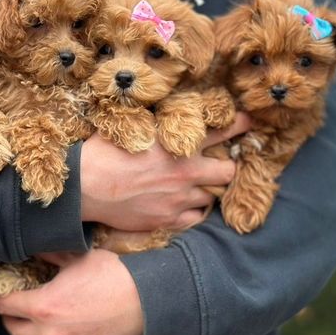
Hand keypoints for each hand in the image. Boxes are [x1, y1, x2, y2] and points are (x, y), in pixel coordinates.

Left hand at [0, 251, 143, 334]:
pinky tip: (74, 323)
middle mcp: (51, 333)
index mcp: (43, 306)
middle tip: (11, 304)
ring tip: (48, 311)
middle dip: (9, 317)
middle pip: (16, 330)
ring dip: (38, 328)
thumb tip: (34, 247)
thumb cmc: (114, 276)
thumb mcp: (79, 257)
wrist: (150, 303)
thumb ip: (51, 255)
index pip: (3, 305)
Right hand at [79, 113, 251, 230]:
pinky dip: (192, 212)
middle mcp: (186, 172)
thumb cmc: (103, 152)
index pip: (222, 132)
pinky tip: (183, 207)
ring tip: (194, 188)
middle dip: (226, 168)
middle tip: (219, 166)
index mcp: (179, 144)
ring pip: (210, 197)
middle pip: (228, 173)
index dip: (240, 126)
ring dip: (206, 191)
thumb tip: (166, 114)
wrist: (85, 186)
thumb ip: (158, 124)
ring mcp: (179, 199)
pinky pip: (195, 219)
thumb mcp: (134, 127)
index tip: (249, 124)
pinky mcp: (168, 220)